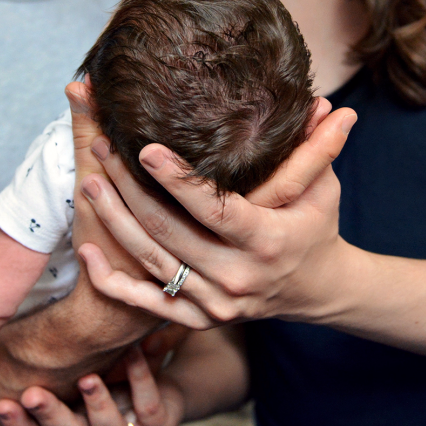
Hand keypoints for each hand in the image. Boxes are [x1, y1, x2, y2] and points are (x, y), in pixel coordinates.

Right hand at [0, 347, 182, 425]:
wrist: (162, 394)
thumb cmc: (111, 386)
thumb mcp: (78, 384)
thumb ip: (55, 375)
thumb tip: (7, 348)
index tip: (1, 405)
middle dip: (49, 417)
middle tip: (29, 395)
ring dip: (96, 403)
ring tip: (86, 378)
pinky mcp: (159, 425)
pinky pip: (148, 402)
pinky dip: (140, 376)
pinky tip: (132, 353)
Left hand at [75, 97, 356, 327]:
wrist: (316, 291)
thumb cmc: (315, 228)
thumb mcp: (323, 189)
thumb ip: (320, 149)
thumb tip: (338, 106)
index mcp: (267, 242)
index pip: (215, 210)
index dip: (178, 182)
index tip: (145, 149)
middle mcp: (237, 277)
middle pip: (170, 232)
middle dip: (129, 189)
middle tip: (103, 149)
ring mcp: (214, 302)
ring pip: (151, 262)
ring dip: (114, 222)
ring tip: (89, 182)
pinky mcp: (198, 318)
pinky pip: (146, 303)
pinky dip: (113, 281)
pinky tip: (87, 253)